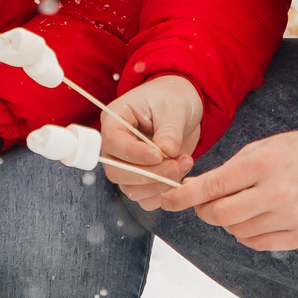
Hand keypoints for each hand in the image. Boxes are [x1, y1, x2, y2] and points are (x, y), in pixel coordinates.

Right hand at [101, 75, 202, 208]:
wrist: (182, 106)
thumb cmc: (172, 99)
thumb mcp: (174, 108)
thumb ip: (169, 131)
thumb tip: (167, 152)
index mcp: (114, 121)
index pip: (113, 143)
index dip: (134, 154)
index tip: (160, 155)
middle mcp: (115, 146)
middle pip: (117, 172)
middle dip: (149, 174)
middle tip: (177, 164)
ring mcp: (127, 165)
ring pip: (131, 189)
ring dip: (160, 184)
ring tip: (185, 163)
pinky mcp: (141, 179)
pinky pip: (145, 199)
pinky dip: (163, 193)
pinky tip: (180, 174)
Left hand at [157, 128, 297, 250]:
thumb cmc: (294, 153)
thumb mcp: (260, 149)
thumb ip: (228, 171)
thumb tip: (193, 192)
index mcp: (264, 164)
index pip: (213, 186)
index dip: (184, 196)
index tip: (168, 200)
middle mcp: (278, 191)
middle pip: (222, 215)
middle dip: (205, 212)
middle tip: (205, 205)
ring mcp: (292, 216)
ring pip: (238, 232)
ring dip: (229, 223)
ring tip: (242, 206)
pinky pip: (258, 244)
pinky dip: (248, 234)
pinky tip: (257, 218)